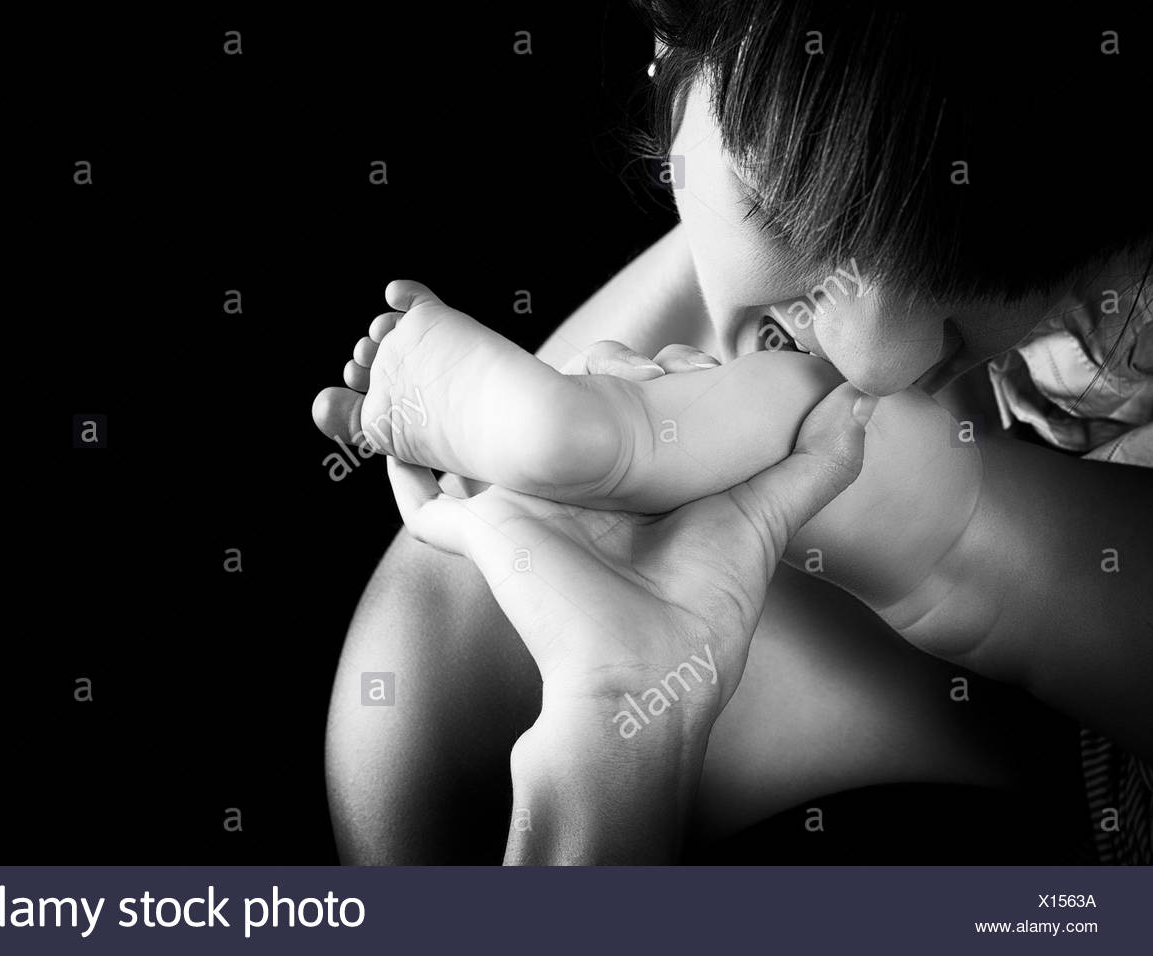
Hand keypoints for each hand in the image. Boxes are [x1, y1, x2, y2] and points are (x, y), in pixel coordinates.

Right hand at [385, 379, 873, 740]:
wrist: (641, 680)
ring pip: (492, 442)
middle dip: (578, 371)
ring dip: (482, 402)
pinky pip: (425, 504)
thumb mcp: (764, 523)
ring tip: (499, 362)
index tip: (680, 357)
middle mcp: (577, 497)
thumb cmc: (701, 617)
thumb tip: (858, 404)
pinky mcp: (483, 530)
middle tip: (610, 353)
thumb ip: (812, 466)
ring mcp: (525, 511)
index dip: (648, 373)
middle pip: (560, 415)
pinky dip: (403, 477)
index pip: (627, 411)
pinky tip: (395, 443)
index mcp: (634, 493)